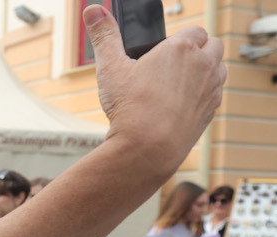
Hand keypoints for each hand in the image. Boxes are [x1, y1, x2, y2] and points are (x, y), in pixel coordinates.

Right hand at [84, 5, 224, 170]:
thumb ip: (104, 36)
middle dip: (197, 50)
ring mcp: (210, 88)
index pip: (193, 31)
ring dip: (205, 71)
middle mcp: (202, 64)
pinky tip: (180, 105)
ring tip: (178, 84)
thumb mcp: (110, 68)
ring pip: (218, 69)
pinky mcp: (211, 111)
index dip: (179, 39)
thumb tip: (92, 10)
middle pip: (212, 45)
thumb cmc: (130, 108)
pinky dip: (203, 95)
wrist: (148, 148)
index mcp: (181, 48)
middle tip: (172, 65)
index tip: (165, 50)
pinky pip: (215, 94)